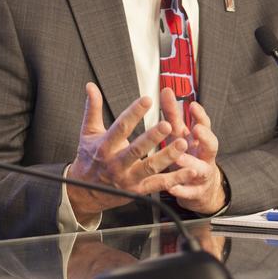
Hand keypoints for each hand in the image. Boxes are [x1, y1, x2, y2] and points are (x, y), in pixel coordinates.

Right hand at [66, 83, 188, 220]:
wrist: (87, 192)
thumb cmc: (89, 159)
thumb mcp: (88, 133)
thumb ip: (93, 109)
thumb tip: (91, 86)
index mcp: (104, 147)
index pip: (121, 127)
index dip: (134, 113)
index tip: (147, 100)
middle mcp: (116, 164)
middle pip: (136, 149)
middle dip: (153, 137)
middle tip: (168, 125)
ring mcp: (128, 179)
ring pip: (150, 167)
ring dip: (168, 156)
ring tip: (183, 144)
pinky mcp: (138, 190)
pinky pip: (159, 184)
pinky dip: (176, 178)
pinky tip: (190, 170)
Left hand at [160, 91, 227, 215]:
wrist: (202, 189)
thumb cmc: (189, 156)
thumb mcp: (181, 135)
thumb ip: (174, 115)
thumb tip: (166, 89)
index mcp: (200, 141)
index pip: (204, 125)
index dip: (200, 115)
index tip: (192, 105)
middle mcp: (204, 156)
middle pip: (212, 145)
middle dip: (205, 137)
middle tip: (196, 130)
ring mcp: (202, 174)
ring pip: (200, 169)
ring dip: (189, 163)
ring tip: (178, 158)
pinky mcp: (196, 193)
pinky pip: (189, 192)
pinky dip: (181, 190)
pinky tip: (172, 188)